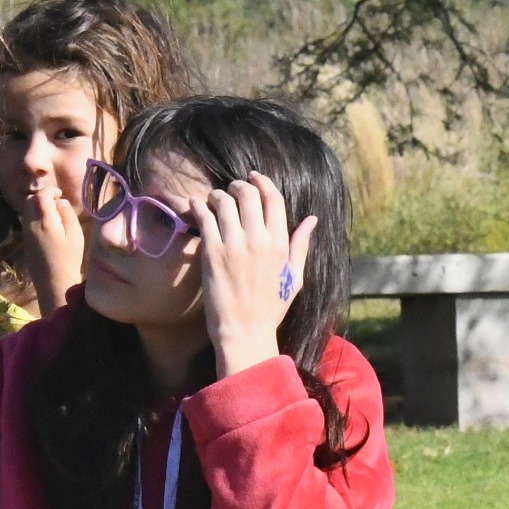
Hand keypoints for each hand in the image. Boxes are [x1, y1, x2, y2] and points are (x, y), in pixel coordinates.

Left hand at [21, 186, 84, 312]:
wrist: (53, 282)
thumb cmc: (69, 259)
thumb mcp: (75, 235)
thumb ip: (67, 215)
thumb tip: (61, 202)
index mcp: (45, 221)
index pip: (41, 196)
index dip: (50, 191)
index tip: (60, 194)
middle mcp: (31, 225)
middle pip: (30, 201)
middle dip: (42, 197)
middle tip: (56, 202)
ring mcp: (25, 234)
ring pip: (26, 211)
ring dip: (37, 207)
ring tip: (52, 214)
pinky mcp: (24, 241)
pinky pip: (26, 222)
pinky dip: (34, 217)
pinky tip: (47, 225)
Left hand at [194, 171, 315, 378]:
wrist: (244, 331)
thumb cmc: (269, 309)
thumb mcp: (294, 277)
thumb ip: (301, 246)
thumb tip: (312, 220)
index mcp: (280, 243)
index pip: (273, 199)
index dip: (263, 182)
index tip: (253, 177)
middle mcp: (259, 239)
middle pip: (249, 195)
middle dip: (238, 185)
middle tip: (230, 188)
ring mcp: (234, 245)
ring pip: (225, 203)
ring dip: (218, 195)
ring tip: (213, 198)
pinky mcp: (212, 253)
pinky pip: (205, 219)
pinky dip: (199, 206)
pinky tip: (196, 205)